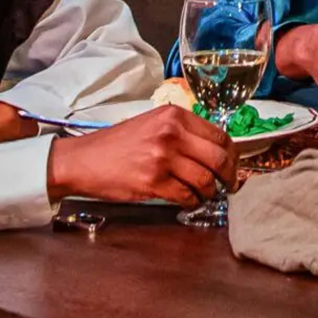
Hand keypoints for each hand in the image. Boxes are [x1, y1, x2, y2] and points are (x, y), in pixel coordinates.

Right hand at [47, 105, 234, 206]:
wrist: (83, 160)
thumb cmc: (117, 145)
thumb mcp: (152, 124)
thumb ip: (182, 132)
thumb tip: (214, 150)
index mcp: (174, 115)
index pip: (219, 135)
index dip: (232, 154)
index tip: (234, 165)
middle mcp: (171, 133)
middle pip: (219, 158)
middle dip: (229, 176)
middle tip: (229, 185)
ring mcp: (163, 157)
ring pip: (205, 180)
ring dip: (209, 192)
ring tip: (203, 195)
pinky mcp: (154, 181)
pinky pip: (187, 196)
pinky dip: (192, 202)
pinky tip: (188, 201)